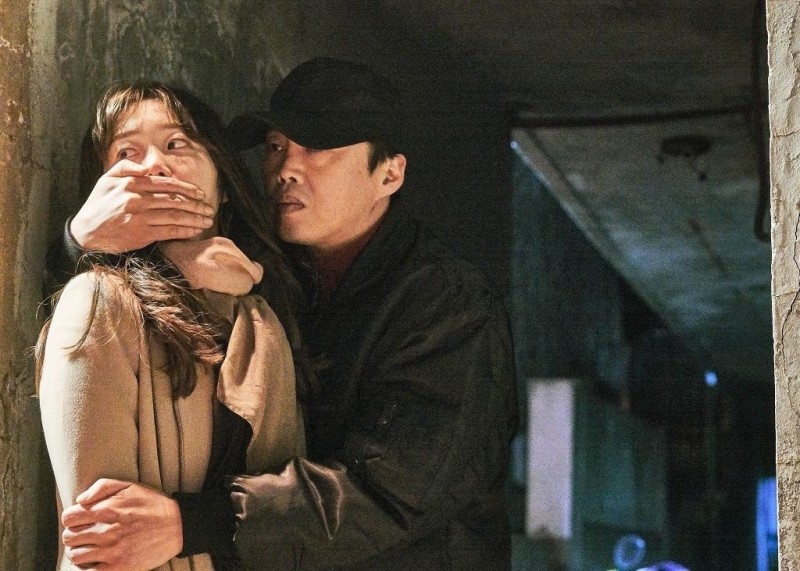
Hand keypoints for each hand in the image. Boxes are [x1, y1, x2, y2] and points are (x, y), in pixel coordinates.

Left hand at [61, 478, 182, 569]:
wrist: (177, 525)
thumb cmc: (153, 504)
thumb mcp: (130, 486)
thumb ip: (102, 486)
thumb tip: (80, 500)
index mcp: (104, 509)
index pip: (68, 517)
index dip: (72, 518)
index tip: (81, 521)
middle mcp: (104, 530)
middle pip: (69, 538)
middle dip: (74, 535)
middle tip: (86, 535)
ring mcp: (110, 551)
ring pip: (76, 556)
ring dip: (80, 552)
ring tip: (91, 549)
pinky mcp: (118, 567)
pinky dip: (90, 567)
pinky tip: (98, 561)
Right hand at [70, 160, 215, 252]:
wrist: (86, 232)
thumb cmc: (99, 204)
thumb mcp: (107, 180)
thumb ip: (126, 167)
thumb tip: (147, 168)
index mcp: (131, 183)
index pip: (166, 183)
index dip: (186, 188)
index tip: (200, 193)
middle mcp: (137, 198)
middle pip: (174, 199)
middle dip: (196, 204)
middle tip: (209, 207)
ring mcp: (140, 217)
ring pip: (175, 215)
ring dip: (195, 218)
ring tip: (208, 219)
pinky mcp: (141, 234)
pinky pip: (169, 230)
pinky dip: (185, 230)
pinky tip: (196, 230)